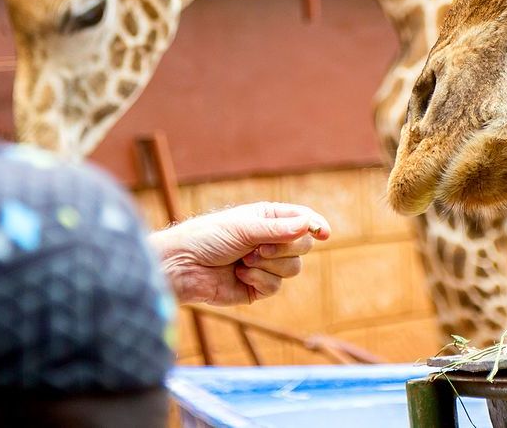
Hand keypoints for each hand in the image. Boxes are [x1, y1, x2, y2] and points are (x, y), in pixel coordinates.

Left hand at [150, 202, 330, 305]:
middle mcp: (270, 240)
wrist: (183, 266)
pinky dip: (258, 280)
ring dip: (269, 265)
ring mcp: (266, 265)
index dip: (315, 225)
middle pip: (303, 246)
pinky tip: (239, 274)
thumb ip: (278, 229)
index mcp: (269, 218)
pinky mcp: (257, 287)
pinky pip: (275, 287)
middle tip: (259, 247)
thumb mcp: (245, 228)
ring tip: (244, 260)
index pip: (302, 219)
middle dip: (284, 248)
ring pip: (293, 269)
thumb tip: (308, 225)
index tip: (324, 233)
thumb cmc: (208, 237)